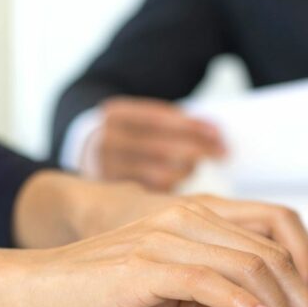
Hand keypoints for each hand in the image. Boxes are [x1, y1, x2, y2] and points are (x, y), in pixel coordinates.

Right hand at [4, 203, 307, 306]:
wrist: (35, 288)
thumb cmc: (97, 295)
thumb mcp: (166, 302)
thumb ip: (208, 304)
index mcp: (197, 218)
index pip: (275, 232)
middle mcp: (188, 217)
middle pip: (273, 253)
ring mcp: (167, 236)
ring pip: (252, 267)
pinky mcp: (146, 263)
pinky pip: (211, 282)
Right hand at [86, 97, 226, 190]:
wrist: (84, 147)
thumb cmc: (129, 131)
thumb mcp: (142, 118)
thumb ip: (173, 123)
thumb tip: (216, 134)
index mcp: (116, 113)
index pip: (160, 119)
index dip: (192, 126)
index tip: (218, 133)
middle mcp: (107, 141)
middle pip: (161, 147)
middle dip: (197, 149)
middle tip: (223, 152)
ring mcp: (107, 169)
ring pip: (158, 174)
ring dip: (186, 170)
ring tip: (196, 166)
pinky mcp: (113, 192)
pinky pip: (152, 193)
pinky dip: (173, 187)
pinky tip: (183, 182)